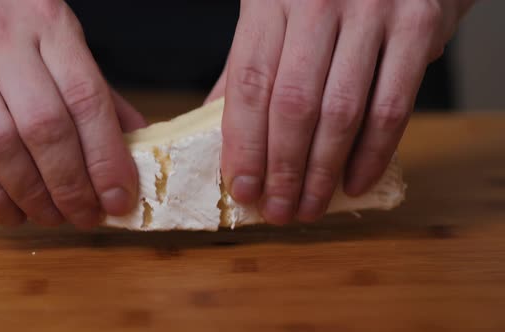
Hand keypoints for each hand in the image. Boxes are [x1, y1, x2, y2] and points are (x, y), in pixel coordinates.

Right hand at [0, 0, 145, 227]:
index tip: (119, 197)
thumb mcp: (59, 46)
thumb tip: (137, 145)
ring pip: (1, 147)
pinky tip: (14, 212)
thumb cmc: (9, 35)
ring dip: (33, 197)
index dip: (107, 157)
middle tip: (86, 215)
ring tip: (53, 217)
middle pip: (45, 127)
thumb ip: (96, 94)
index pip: (87, 99)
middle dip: (72, 185)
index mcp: (49, 24)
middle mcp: (1, 39)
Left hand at [207, 0, 475, 223]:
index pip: (250, 83)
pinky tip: (354, 183)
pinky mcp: (417, 24)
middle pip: (293, 105)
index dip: (245, 145)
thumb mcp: (275, 13)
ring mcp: (371, 11)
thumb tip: (220, 130)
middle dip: (283, 170)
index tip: (243, 189)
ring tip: (310, 207)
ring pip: (341, 112)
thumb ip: (250, 65)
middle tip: (278, 210)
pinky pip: (392, 107)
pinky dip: (372, 155)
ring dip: (323, 173)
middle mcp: (317, 2)